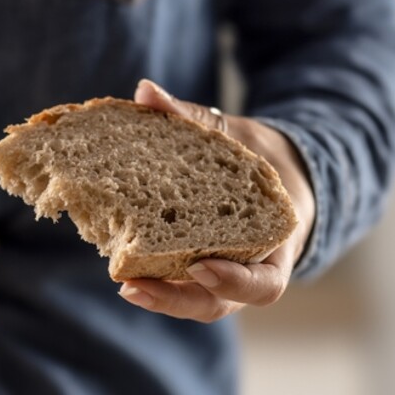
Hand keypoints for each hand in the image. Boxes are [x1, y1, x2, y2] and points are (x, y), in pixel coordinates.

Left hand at [117, 79, 315, 322]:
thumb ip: (194, 119)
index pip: (263, 285)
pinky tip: (118, 263)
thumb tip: (145, 91)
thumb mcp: (238, 136)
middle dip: (175, 300)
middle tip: (132, 287)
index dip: (233, 281)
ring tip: (123, 285)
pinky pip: (177, 282)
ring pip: (194, 301)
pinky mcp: (195, 272)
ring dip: (158, 296)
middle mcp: (249, 271)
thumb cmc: (259, 159)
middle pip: (216, 304)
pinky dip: (151, 276)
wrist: (272, 175)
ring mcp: (222, 277)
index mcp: (276, 246)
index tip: (199, 266)